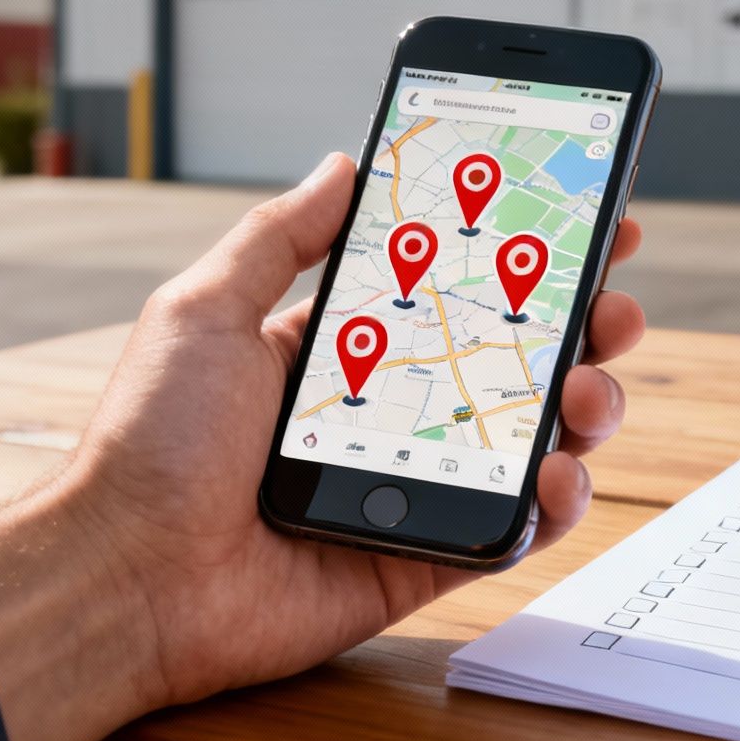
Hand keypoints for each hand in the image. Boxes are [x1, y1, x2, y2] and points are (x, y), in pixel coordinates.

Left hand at [0, 152, 646, 740]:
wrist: (127, 576)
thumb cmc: (150, 443)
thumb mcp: (204, 310)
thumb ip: (279, 236)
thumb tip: (342, 163)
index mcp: (340, 349)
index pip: (450, 288)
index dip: (518, 257)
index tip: (579, 220)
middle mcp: (387, 411)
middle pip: (511, 359)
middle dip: (578, 324)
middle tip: (613, 303)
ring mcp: (411, 483)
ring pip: (529, 438)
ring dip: (582, 404)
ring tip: (589, 388)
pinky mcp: (423, 556)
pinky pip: (512, 527)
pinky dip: (554, 500)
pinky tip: (559, 471)